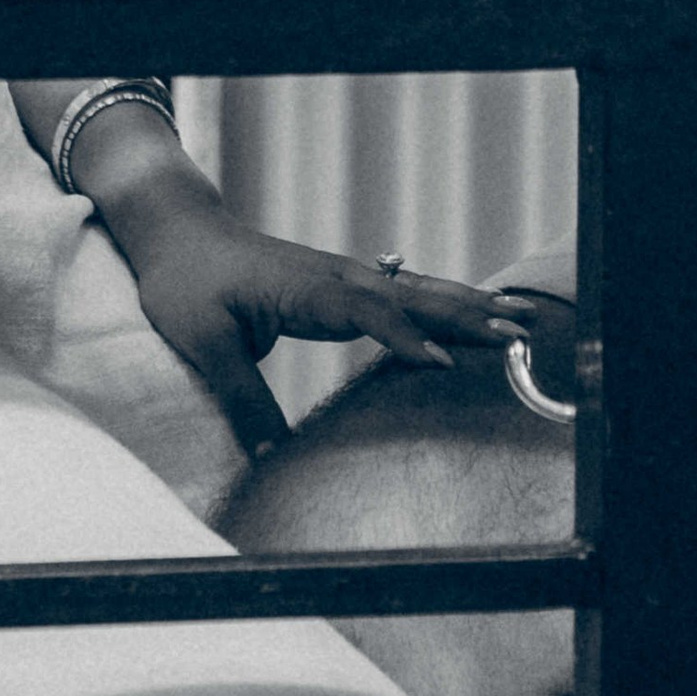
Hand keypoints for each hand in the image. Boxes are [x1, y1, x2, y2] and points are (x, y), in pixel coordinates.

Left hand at [109, 181, 535, 403]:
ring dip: (466, 304)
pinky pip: (404, 293)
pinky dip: (444, 301)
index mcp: (305, 287)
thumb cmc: (185, 284)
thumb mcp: (202, 344)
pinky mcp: (343, 285)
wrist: (179, 233)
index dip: (403, 336)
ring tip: (516, 318)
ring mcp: (343, 277)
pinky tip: (472, 310)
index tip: (440, 363)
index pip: (365, 311)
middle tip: (514, 331)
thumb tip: (270, 462)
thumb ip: (241, 399)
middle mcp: (335, 277)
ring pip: (416, 290)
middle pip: (410, 295)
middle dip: (463, 314)